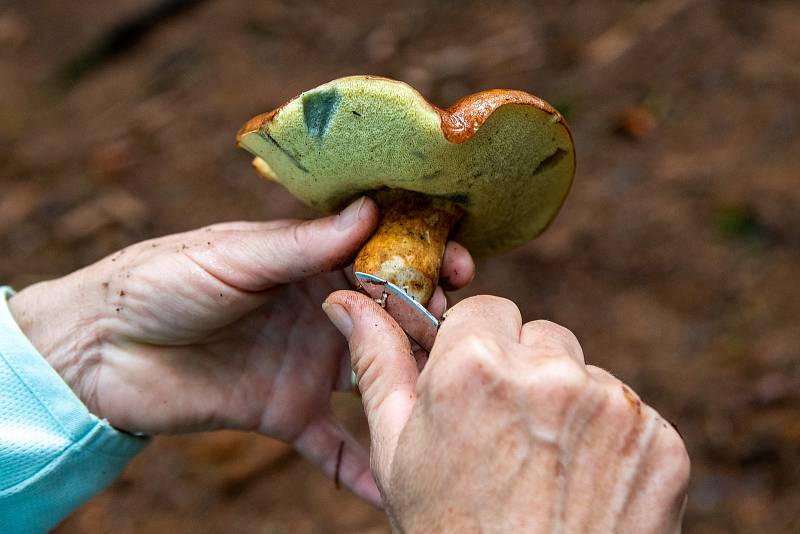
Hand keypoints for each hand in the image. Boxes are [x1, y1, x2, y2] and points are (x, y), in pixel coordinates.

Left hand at [8, 197, 474, 505]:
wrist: (99, 350)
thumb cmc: (160, 281)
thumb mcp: (233, 255)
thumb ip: (302, 244)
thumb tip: (372, 210)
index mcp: (308, 263)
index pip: (382, 255)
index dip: (424, 255)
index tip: (460, 262)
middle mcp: (320, 312)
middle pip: (392, 316)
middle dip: (430, 319)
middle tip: (457, 328)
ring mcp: (309, 365)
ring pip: (377, 377)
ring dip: (413, 385)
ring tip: (450, 395)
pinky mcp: (288, 412)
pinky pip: (334, 446)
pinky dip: (362, 469)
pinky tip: (395, 488)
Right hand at [323, 292, 689, 531]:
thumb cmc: (449, 530)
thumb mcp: (398, 450)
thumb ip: (378, 363)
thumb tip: (344, 302)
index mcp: (474, 369)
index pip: (488, 310)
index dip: (478, 348)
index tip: (476, 384)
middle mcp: (549, 375)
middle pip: (542, 337)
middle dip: (525, 370)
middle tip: (510, 433)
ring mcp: (613, 407)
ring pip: (587, 375)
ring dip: (570, 405)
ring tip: (546, 468)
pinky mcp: (661, 441)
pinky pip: (632, 414)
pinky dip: (613, 441)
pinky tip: (585, 484)